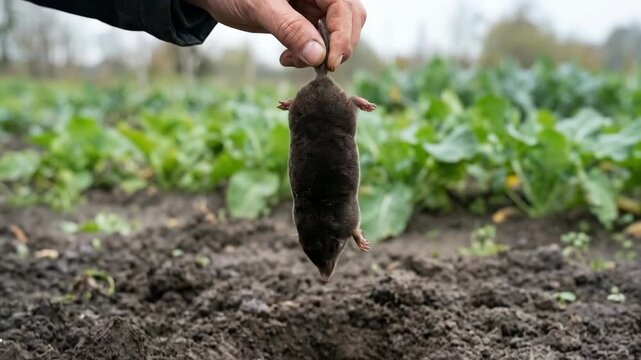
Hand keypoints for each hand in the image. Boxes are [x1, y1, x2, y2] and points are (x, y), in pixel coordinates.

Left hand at [186, 0, 366, 70]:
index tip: (329, 64)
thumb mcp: (261, 9)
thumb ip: (291, 30)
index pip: (345, 10)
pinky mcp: (305, 20)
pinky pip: (320, 40)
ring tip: (290, 61)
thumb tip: (320, 57)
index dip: (343, 38)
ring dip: (322, 54)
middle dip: (336, 47)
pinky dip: (309, 54)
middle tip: (314, 66)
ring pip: (338, 33)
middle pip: (350, 20)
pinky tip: (287, 58)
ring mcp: (314, 6)